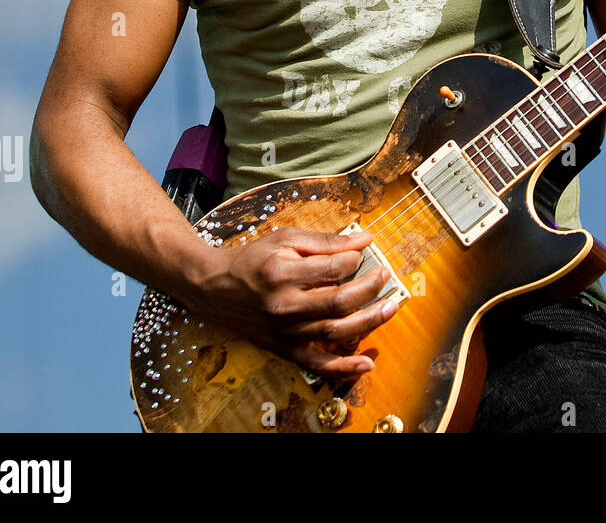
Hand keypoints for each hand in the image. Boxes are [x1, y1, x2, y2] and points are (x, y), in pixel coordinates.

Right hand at [182, 226, 399, 380]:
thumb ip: (326, 240)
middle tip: (387, 278)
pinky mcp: (284, 349)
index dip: (355, 261)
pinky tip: (366, 365)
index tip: (363, 255)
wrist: (214, 288)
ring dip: (368, 323)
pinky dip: (343, 368)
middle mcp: (284, 305)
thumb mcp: (286, 238)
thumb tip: (366, 239)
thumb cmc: (253, 259)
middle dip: (370, 290)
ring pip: (334, 332)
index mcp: (283, 272)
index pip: (333, 269)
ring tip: (391, 308)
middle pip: (338, 302)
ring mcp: (285, 331)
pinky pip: (317, 364)